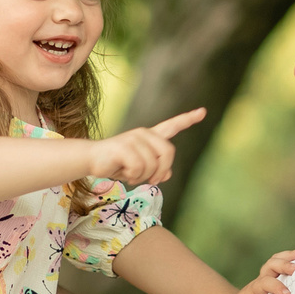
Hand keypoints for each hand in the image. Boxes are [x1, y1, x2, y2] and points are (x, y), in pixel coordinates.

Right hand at [86, 108, 206, 186]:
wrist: (91, 161)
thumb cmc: (116, 164)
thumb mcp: (139, 169)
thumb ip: (155, 169)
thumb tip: (168, 174)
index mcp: (149, 137)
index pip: (172, 126)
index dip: (188, 119)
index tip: (203, 112)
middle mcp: (144, 134)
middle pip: (168, 152)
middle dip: (161, 170)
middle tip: (151, 181)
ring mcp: (134, 138)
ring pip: (152, 164)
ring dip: (142, 177)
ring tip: (130, 175)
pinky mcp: (124, 146)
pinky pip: (138, 167)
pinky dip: (132, 176)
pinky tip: (123, 173)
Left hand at [223, 248, 294, 293]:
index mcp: (253, 290)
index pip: (264, 282)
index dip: (275, 285)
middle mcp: (261, 280)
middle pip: (271, 265)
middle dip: (284, 265)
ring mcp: (269, 277)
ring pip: (277, 260)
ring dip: (290, 256)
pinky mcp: (276, 278)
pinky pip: (283, 263)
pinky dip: (293, 258)